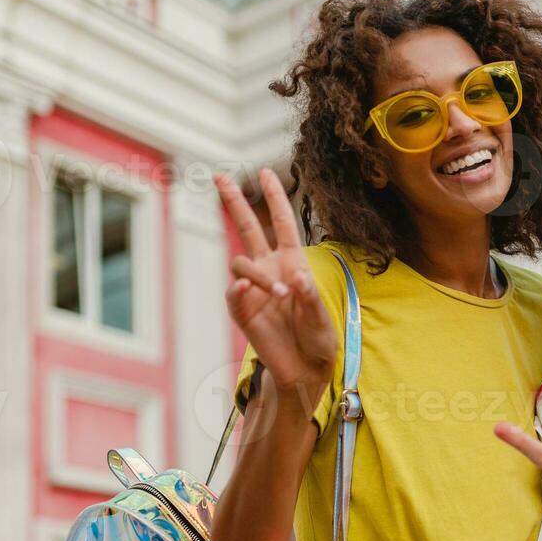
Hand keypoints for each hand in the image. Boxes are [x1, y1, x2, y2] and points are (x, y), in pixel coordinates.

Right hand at [215, 169, 337, 398]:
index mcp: (293, 263)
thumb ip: (309, 297)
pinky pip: (234, 292)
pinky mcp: (243, 311)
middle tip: (220, 176)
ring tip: (280, 296)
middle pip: (248, 228)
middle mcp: (270, 270)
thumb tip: (293, 276)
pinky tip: (249, 290)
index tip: (266, 172)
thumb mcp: (321, 317)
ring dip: (258, 274)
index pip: (281, 224)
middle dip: (234, 202)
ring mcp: (254, 289)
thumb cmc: (318, 339)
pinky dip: (240, 288)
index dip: (274, 198)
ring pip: (241, 263)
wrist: (304, 368)